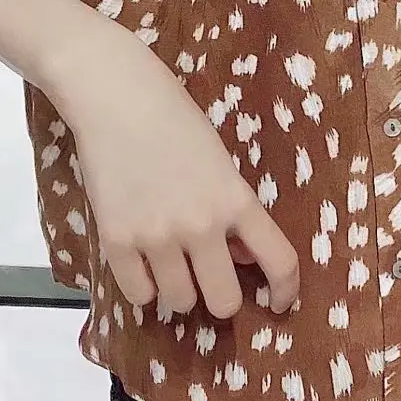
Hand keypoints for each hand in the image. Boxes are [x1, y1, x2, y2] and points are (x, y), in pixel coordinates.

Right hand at [41, 11, 302, 320]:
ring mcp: (158, 236)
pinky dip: (143, 286)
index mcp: (237, 199)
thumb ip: (232, 212)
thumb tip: (241, 258)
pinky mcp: (117, 241)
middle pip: (224, 301)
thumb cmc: (173, 119)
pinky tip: (142, 263)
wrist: (116, 97)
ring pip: (180, 302)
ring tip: (170, 266)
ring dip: (179, 291)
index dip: (284, 291)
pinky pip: (138, 294)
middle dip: (220, 296)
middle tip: (208, 281)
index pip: (280, 262)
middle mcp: (202, 225)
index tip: (277, 303)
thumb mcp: (220, 162)